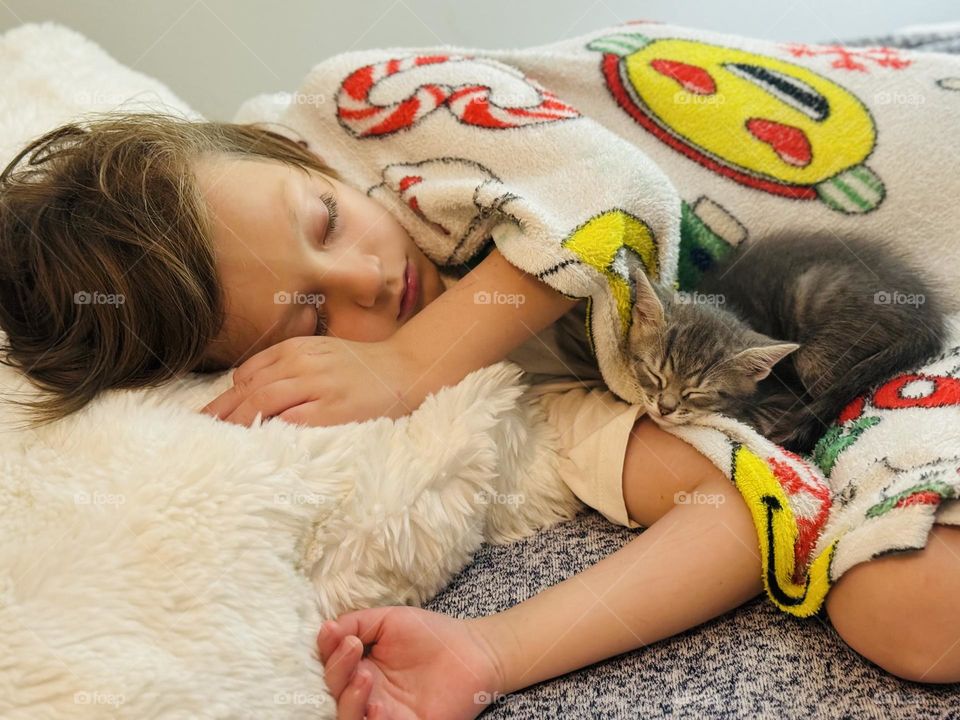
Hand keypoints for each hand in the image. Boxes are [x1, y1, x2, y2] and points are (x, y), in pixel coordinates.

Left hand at [199, 335, 422, 427]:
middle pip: (250, 389)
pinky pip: (292, 422)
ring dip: (239, 422)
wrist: (406, 370)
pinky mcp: (333, 410)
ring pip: (264, 402)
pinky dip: (271, 430)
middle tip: (202, 431)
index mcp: (299, 348)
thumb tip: (244, 383)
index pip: (249, 372)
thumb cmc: (362, 367)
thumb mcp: (321, 353)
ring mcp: (319, 386)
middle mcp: (304, 363)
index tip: (208, 415)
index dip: (226, 396)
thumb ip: (287, 363)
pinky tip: (257, 442)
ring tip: (220, 440)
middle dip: (222, 412)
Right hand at [317, 606, 505, 719]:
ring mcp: (382, 713)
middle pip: (333, 693)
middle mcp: (365, 693)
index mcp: (359, 667)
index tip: (332, 632)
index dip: (326, 650)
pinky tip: (378, 706)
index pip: (330, 664)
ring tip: (364, 676)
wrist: (473, 651)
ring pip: (348, 718)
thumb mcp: (389, 619)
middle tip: (352, 647)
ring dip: (348, 700)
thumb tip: (329, 629)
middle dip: (336, 671)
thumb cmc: (430, 634)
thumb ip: (357, 622)